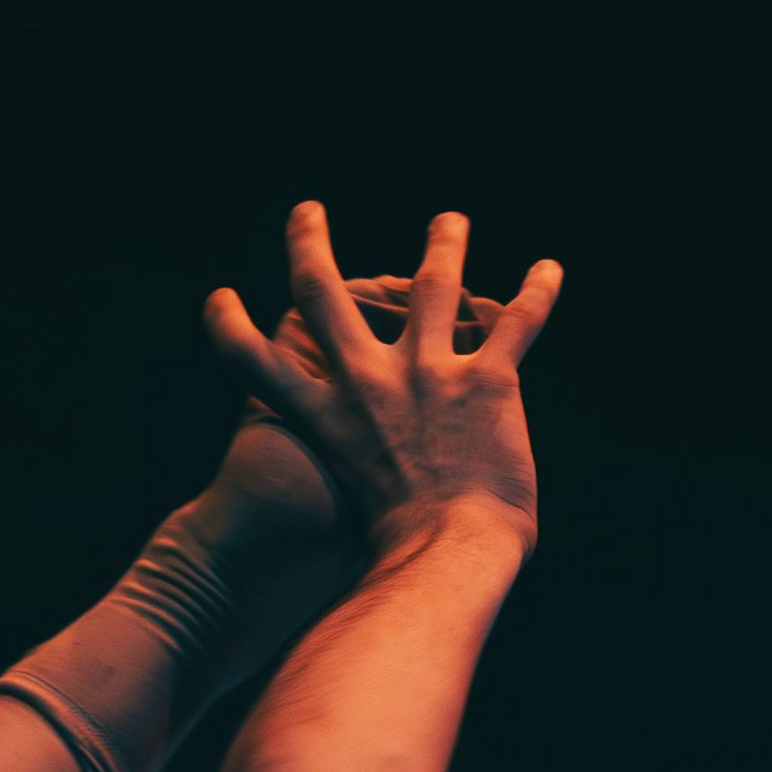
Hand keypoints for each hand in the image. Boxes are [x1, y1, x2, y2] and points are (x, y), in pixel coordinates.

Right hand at [203, 204, 561, 552]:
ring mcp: (431, 373)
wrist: (442, 556)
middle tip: (307, 212)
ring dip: (442, 246)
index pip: (256, 361)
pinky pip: (517, 324)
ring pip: (434, 286)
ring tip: (449, 221)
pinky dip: (537, 294)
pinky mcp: (489, 382)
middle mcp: (371, 381)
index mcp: (327, 416)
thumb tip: (357, 514)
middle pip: (325, 294)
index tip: (220, 297)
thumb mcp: (341, 518)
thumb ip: (342, 485)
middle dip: (309, 246)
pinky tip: (550, 270)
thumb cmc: (394, 558)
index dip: (230, 328)